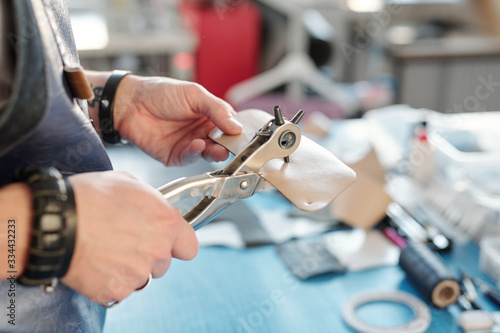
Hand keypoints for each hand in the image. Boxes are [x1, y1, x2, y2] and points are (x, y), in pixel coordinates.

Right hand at [61, 171, 197, 303]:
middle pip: (164, 263)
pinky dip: (110, 280)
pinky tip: (96, 263)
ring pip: (143, 277)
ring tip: (107, 251)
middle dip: (149, 255)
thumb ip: (151, 200)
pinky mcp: (117, 290)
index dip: (178, 244)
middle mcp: (157, 250)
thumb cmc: (87, 198)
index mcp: (165, 223)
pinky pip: (120, 289)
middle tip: (125, 241)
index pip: (190, 246)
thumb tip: (155, 207)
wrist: (53, 222)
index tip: (169, 243)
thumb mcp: (127, 182)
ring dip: (131, 268)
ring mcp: (137, 273)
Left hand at [113, 76, 242, 165]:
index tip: (243, 135)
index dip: (238, 131)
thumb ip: (216, 109)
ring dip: (215, 152)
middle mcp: (202, 131)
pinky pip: (191, 158)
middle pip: (223, 143)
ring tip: (218, 148)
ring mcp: (190, 144)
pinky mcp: (177, 156)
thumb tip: (236, 126)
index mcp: (210, 115)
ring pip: (209, 153)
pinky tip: (197, 144)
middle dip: (229, 146)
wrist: (130, 103)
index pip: (231, 126)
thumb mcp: (194, 94)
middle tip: (234, 145)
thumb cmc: (160, 93)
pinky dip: (196, 152)